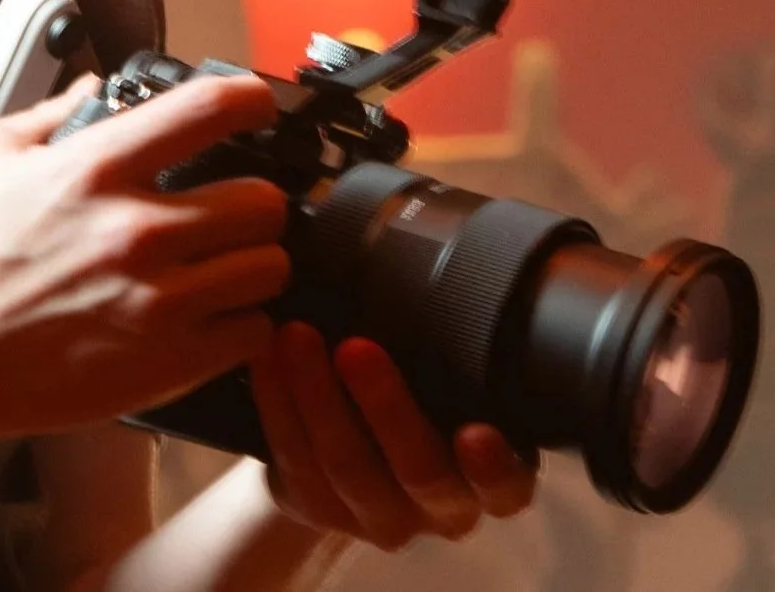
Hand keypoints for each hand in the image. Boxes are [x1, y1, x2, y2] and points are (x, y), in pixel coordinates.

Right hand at [0, 75, 291, 443]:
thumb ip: (48, 111)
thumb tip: (93, 83)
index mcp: (97, 169)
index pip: (210, 109)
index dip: (251, 101)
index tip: (256, 111)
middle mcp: (136, 230)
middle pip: (264, 202)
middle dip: (257, 204)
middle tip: (237, 214)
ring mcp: (154, 301)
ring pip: (268, 269)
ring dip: (255, 266)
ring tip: (227, 270)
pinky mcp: (162, 365)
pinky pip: (251, 335)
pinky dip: (242, 327)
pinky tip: (213, 321)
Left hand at [249, 322, 539, 550]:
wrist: (369, 440)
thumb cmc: (438, 388)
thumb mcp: (466, 378)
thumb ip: (470, 351)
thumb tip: (468, 255)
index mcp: (493, 479)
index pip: (507, 487)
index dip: (492, 468)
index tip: (476, 432)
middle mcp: (443, 510)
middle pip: (418, 470)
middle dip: (385, 406)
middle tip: (357, 347)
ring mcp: (380, 519)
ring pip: (346, 466)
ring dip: (318, 396)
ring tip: (297, 336)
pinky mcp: (321, 512)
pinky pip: (295, 462)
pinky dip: (279, 404)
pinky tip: (267, 358)